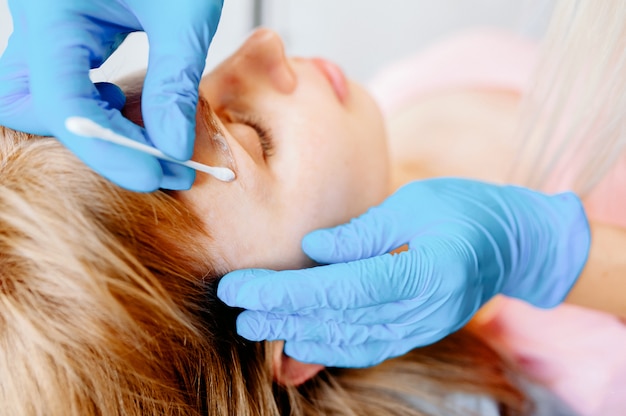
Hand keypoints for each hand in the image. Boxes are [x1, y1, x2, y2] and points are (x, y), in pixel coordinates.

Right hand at [0, 0, 222, 190]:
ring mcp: (43, 22)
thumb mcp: (184, 14)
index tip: (160, 174)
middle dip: (89, 141)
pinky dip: (90, 105)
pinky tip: (125, 103)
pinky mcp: (60, 27)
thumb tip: (173, 149)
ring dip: (87, 126)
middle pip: (27, 104)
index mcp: (51, 6)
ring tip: (144, 131)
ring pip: (36, 96)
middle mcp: (36, 16)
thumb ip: (175, 83)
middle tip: (157, 161)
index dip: (110, 149)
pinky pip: (57, 80)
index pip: (64, 103)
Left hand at [218, 178, 589, 366]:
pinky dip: (329, 350)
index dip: (285, 293)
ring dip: (296, 335)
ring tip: (254, 325)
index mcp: (426, 272)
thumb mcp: (416, 204)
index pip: (341, 290)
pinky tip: (297, 347)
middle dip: (280, 316)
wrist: (516, 243)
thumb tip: (311, 250)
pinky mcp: (418, 332)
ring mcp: (422, 328)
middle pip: (338, 319)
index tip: (239, 288)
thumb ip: (364, 234)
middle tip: (234, 307)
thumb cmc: (468, 209)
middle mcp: (423, 311)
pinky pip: (368, 347)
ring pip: (349, 340)